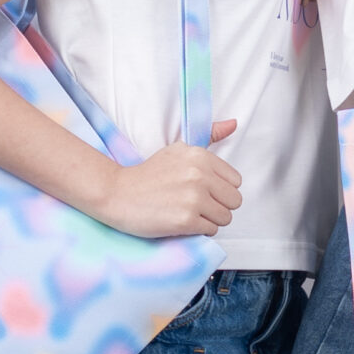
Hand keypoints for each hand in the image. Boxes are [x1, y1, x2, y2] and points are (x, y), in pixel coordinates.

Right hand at [100, 120, 241, 237]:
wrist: (117, 193)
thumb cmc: (148, 174)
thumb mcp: (178, 149)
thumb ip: (209, 136)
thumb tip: (234, 123)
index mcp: (200, 156)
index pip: (236, 181)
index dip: (221, 189)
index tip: (204, 190)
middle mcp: (199, 175)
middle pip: (234, 200)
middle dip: (219, 205)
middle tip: (198, 204)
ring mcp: (193, 198)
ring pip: (225, 217)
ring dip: (210, 219)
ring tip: (189, 212)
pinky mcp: (186, 220)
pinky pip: (211, 230)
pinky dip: (199, 229)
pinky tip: (183, 221)